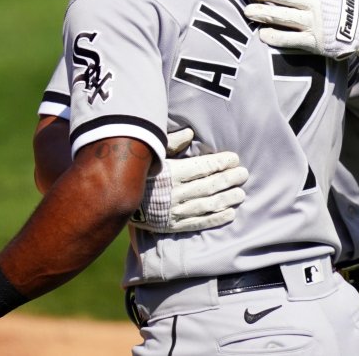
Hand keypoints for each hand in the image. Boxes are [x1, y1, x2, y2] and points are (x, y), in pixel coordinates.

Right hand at [132, 128, 248, 232]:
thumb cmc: (136, 171)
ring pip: (207, 205)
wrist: (114, 199)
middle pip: (209, 186)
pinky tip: (230, 213)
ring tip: (241, 193)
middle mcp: (175, 193)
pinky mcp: (172, 225)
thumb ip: (170, 142)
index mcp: (171, 172)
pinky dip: (216, 218)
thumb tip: (190, 133)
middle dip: (229, 179)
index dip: (220, 163)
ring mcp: (174, 211)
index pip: (202, 167)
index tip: (234, 158)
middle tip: (244, 174)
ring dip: (227, 199)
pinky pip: (198, 222)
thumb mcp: (149, 151)